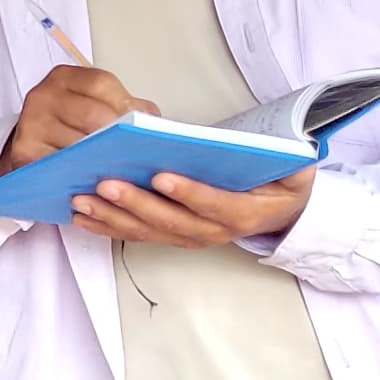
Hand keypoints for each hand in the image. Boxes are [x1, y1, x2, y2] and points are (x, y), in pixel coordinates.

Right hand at [0, 64, 153, 173]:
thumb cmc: (69, 122)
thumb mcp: (95, 102)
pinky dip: (79, 173)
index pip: (100, 84)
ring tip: (120, 167)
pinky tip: (94, 177)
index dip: (125, 105)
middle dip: (117, 136)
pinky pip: (59, 165)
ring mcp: (31, 123)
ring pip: (77, 144)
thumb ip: (127, 106)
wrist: (32, 140)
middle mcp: (43, 95)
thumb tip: (154, 122)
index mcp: (64, 78)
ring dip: (102, 159)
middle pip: (91, 115)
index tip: (139, 125)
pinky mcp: (24, 151)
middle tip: (134, 151)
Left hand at [72, 164, 315, 246]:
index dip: (188, 193)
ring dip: (113, 217)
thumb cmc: (282, 182)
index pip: (213, 205)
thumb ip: (287, 158)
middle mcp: (212, 231)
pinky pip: (136, 234)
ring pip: (147, 230)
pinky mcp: (171, 235)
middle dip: (136, 203)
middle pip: (171, 221)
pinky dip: (107, 226)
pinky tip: (83, 216)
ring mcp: (189, 236)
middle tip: (107, 184)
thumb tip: (269, 144)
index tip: (162, 177)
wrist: (281, 211)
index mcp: (243, 212)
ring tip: (83, 199)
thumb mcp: (296, 168)